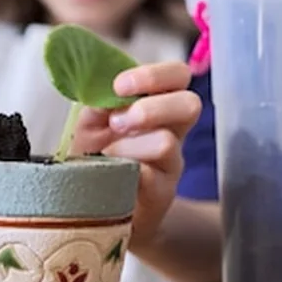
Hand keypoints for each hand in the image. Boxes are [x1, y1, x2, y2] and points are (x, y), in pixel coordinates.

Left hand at [70, 61, 202, 251]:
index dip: (154, 75)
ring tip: (107, 154)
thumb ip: (98, 103)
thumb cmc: (96, 158)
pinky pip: (151, 176)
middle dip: (150, 108)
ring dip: (129, 145)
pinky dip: (125, 171)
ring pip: (167, 142)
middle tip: (117, 122)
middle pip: (190, 104)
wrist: (97, 206)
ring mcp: (171, 164)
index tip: (119, 86)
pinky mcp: (162, 193)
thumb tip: (103, 89)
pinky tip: (109, 174)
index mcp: (157, 105)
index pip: (177, 76)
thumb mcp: (90, 124)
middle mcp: (172, 131)